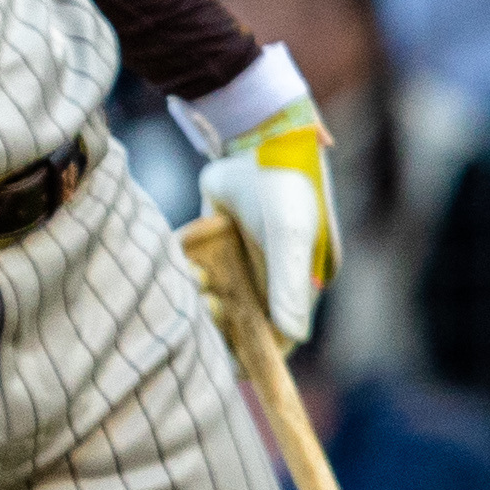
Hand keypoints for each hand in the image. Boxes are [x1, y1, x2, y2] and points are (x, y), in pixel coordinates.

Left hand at [180, 44, 338, 346]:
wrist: (253, 130)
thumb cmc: (282, 184)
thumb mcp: (287, 235)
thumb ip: (287, 285)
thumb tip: (293, 337)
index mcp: (305, 279)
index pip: (280, 333)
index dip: (255, 350)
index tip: (227, 359)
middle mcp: (278, 271)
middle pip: (244, 318)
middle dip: (220, 319)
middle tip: (205, 302)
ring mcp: (248, 253)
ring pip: (219, 293)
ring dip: (201, 293)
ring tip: (193, 275)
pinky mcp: (221, 235)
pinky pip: (201, 265)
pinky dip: (188, 267)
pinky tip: (185, 259)